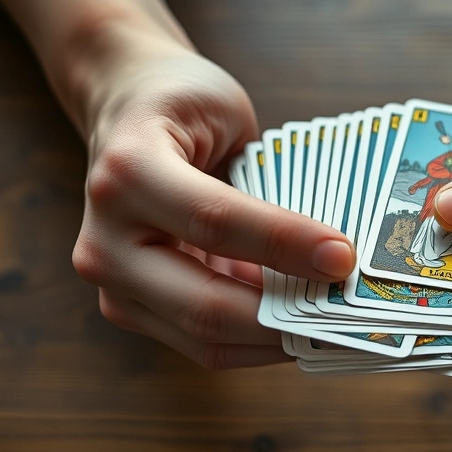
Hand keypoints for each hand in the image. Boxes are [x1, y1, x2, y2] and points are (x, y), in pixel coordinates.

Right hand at [70, 39, 354, 367]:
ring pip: (205, 339)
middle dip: (285, 317)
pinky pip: (204, 344)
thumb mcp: (226, 117)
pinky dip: (258, 342)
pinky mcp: (129, 309)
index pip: (216, 221)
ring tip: (333, 329)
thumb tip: (331, 255)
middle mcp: (104, 238)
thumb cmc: (182, 107)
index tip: (345, 258)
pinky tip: (299, 328)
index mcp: (128, 173)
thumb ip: (264, 184)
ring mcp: (111, 283)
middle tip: (347, 316)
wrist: (122, 108)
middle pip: (204, 304)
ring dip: (277, 340)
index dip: (286, 244)